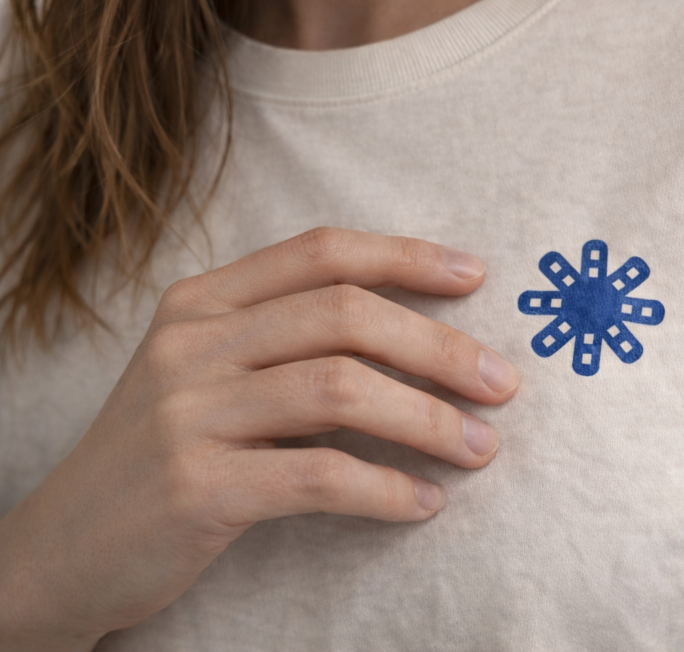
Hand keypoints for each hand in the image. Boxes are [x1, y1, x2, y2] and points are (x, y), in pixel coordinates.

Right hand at [0, 228, 517, 650]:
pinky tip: (423, 503)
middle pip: (346, 316)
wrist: (61, 548)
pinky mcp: (197, 485)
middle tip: (502, 383)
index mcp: (202, 302)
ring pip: (342, 390)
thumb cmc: (161, 454)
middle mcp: (193, 342)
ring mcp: (189, 412)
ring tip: (482, 448)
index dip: (406, 257)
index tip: (476, 275)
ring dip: (429, 420)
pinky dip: (387, 489)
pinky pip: (319, 475)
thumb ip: (285, 342)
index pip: (322, 252)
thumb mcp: (207, 375)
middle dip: (440, 346)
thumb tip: (414, 338)